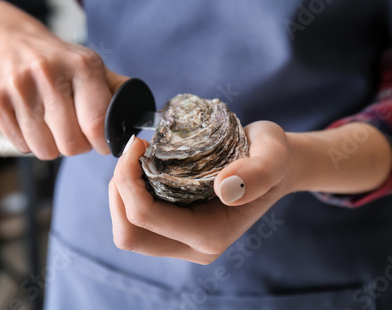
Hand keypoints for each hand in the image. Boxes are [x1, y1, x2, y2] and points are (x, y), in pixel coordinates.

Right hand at [0, 0, 127, 158]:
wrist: (9, 40)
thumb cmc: (59, 61)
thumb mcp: (92, 65)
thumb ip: (118, 90)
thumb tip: (143, 118)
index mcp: (82, 66)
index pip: (97, 124)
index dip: (103, 144)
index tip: (103, 143)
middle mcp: (48, 74)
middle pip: (71, 144)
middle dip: (79, 146)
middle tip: (77, 132)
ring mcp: (19, 89)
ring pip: (45, 150)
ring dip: (54, 146)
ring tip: (54, 126)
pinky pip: (22, 146)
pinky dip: (32, 142)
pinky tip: (34, 122)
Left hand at [109, 121, 290, 263]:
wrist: (273, 165)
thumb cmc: (272, 156)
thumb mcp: (273, 154)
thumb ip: (258, 172)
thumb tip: (224, 188)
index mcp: (212, 235)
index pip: (146, 217)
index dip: (128, 180)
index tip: (138, 144)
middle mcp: (195, 247)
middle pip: (129, 235)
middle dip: (118, 193)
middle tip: (132, 155)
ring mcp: (184, 243)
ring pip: (129, 232)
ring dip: (121, 195)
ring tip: (135, 161)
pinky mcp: (177, 232)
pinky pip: (138, 223)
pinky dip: (129, 196)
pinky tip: (143, 170)